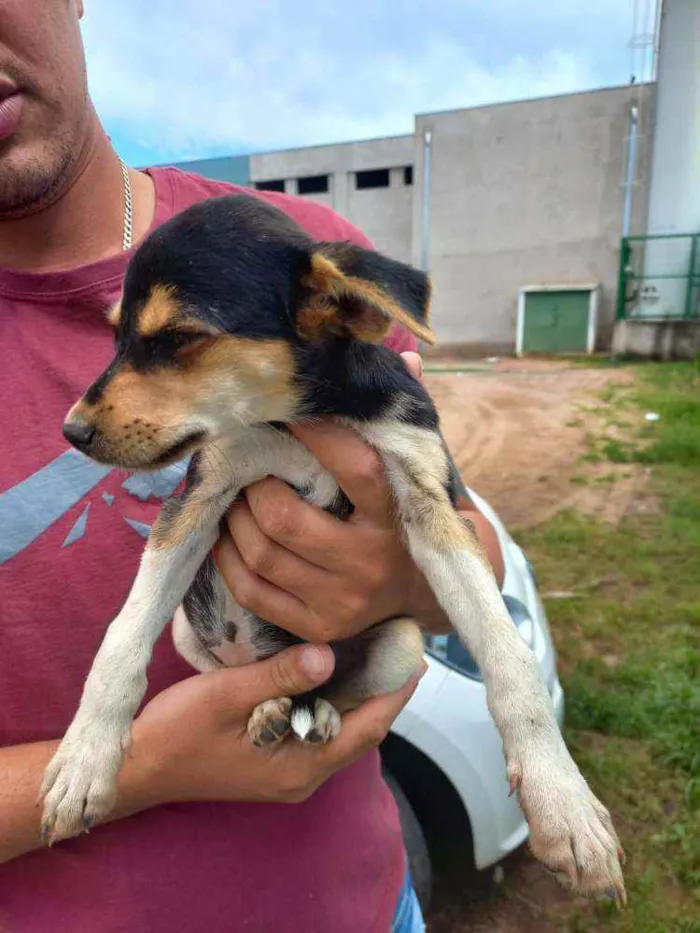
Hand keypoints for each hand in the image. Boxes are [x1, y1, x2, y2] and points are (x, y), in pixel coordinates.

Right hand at [125, 645, 424, 809]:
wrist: (139, 768)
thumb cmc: (178, 731)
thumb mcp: (226, 696)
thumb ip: (278, 676)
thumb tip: (330, 654)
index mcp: (300, 766)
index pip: (368, 728)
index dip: (394, 691)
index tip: (413, 653)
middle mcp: (304, 776)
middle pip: (362, 731)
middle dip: (383, 689)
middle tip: (396, 642)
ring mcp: (291, 773)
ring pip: (344, 731)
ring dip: (360, 694)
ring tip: (374, 648)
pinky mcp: (278, 764)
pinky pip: (323, 731)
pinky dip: (335, 702)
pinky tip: (333, 670)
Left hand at [215, 352, 502, 641]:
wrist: (421, 595)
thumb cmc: (403, 520)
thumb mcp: (411, 475)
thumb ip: (401, 422)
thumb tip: (404, 356)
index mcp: (396, 518)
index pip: (357, 470)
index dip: (320, 434)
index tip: (291, 411)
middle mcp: (369, 563)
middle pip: (287, 518)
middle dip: (254, 483)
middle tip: (246, 462)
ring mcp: (340, 600)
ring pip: (263, 552)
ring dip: (234, 515)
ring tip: (232, 493)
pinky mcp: (315, 626)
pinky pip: (252, 590)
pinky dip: (228, 557)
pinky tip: (227, 533)